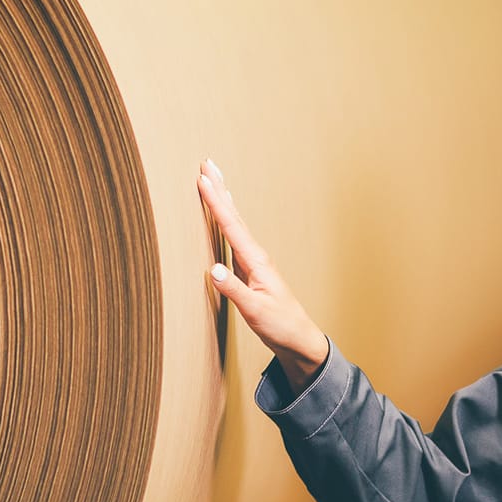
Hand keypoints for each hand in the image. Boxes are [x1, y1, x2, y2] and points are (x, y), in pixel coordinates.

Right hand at [197, 159, 329, 392]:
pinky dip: (226, 221)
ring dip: (223, 201)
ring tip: (213, 180)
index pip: (231, 225)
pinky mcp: (250, 270)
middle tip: (207, 163)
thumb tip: (212, 269)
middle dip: (220, 189)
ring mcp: (253, 262)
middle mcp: (255, 256)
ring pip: (234, 224)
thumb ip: (234, 290)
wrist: (298, 338)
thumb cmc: (280, 325)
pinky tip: (223, 218)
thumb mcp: (255, 311)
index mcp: (256, 261)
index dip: (216, 202)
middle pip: (234, 216)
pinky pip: (234, 238)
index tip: (203, 179)